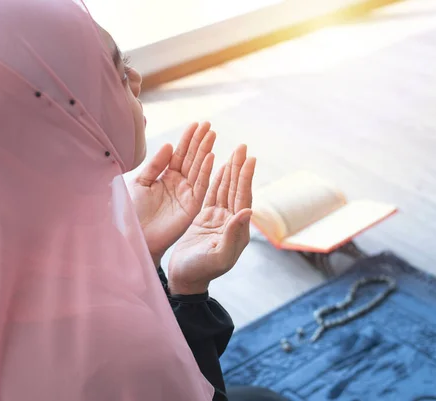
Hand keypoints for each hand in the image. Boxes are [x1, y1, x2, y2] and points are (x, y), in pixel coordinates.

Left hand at [130, 122, 215, 266]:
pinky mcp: (192, 206)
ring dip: (205, 151)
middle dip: (200, 141)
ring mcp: (187, 194)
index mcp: (166, 177)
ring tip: (211, 135)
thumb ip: (155, 164)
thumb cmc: (133, 211)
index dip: (187, 139)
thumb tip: (169, 145)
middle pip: (192, 158)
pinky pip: (201, 186)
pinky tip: (210, 157)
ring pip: (198, 168)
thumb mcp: (141, 182)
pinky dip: (206, 171)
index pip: (180, 154)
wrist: (134, 235)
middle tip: (208, 125)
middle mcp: (179, 184)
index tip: (196, 124)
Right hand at [168, 145, 255, 294]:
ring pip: (226, 189)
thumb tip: (248, 210)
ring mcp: (219, 219)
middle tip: (243, 147)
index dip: (246, 178)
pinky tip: (221, 168)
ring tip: (235, 152)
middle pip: (236, 189)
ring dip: (231, 170)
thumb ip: (233, 234)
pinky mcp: (207, 218)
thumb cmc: (201, 271)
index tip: (250, 158)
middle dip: (240, 168)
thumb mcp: (218, 256)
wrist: (185, 279)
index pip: (243, 198)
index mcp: (237, 229)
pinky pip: (214, 195)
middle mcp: (232, 222)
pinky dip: (218, 180)